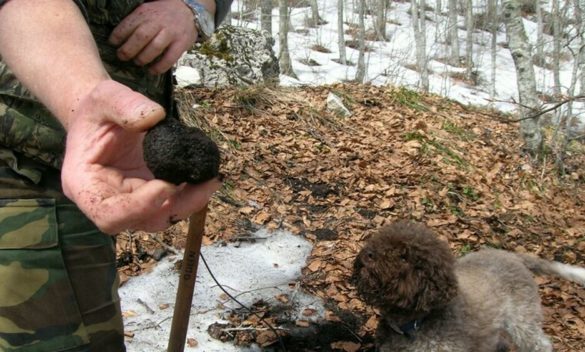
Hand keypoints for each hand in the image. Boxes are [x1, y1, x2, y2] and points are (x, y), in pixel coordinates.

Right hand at [61, 80, 220, 233]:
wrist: (106, 116)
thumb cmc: (98, 109)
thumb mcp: (105, 96)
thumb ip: (124, 104)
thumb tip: (155, 117)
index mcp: (85, 185)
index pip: (108, 214)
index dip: (138, 207)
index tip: (166, 185)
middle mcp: (108, 201)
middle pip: (142, 220)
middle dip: (177, 206)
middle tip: (206, 183)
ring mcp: (133, 202)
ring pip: (163, 216)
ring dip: (191, 202)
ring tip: (212, 179)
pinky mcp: (152, 196)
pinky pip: (174, 202)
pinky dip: (193, 193)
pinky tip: (207, 175)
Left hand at [109, 0, 196, 74]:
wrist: (189, 10)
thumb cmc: (164, 12)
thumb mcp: (148, 9)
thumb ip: (137, 20)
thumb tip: (120, 36)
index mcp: (146, 12)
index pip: (129, 25)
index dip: (118, 36)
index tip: (112, 44)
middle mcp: (158, 22)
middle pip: (140, 37)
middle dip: (128, 50)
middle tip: (122, 57)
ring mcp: (171, 33)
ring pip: (154, 48)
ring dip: (143, 58)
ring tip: (138, 62)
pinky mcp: (181, 43)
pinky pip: (170, 58)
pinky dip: (160, 67)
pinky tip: (152, 71)